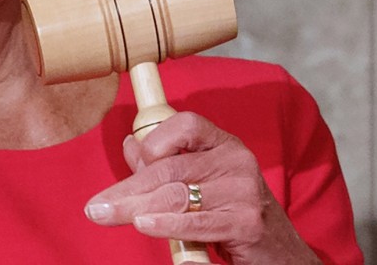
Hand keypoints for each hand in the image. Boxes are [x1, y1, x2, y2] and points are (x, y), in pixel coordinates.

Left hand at [83, 112, 320, 264]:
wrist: (281, 256)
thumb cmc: (232, 218)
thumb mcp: (200, 186)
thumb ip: (166, 165)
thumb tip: (130, 144)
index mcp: (225, 145)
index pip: (187, 124)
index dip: (156, 140)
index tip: (134, 162)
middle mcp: (237, 161)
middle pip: (170, 169)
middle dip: (127, 190)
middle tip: (95, 207)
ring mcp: (244, 192)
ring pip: (177, 196)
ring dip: (135, 209)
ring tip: (107, 215)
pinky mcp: (247, 223)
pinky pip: (196, 223)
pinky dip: (166, 226)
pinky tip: (144, 226)